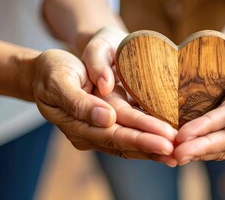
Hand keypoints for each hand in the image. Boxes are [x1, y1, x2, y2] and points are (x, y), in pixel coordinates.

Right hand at [31, 49, 176, 165]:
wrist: (45, 71)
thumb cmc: (51, 72)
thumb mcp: (59, 81)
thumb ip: (79, 102)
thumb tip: (107, 118)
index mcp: (78, 125)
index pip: (114, 135)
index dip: (140, 138)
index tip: (165, 141)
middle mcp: (90, 132)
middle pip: (125, 142)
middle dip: (153, 146)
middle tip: (179, 149)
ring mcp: (98, 130)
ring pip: (129, 142)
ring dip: (153, 148)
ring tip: (178, 152)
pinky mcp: (106, 123)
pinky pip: (128, 132)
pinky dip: (147, 137)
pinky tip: (165, 140)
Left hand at [174, 26, 224, 163]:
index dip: (207, 139)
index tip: (183, 140)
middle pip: (223, 144)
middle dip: (196, 149)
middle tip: (171, 152)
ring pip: (222, 146)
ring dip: (198, 150)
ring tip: (173, 152)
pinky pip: (224, 138)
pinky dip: (205, 143)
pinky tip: (189, 144)